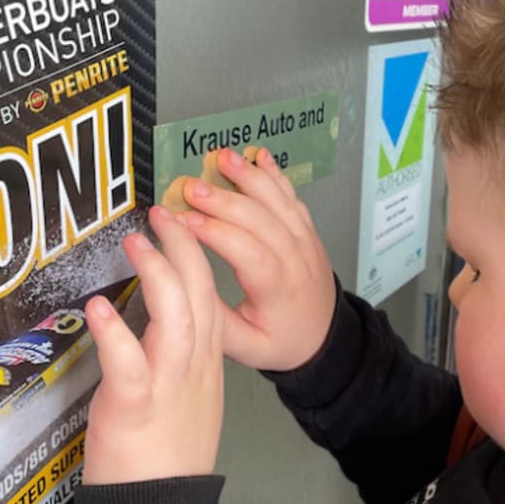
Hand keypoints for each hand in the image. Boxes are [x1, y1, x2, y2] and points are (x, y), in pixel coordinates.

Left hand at [82, 205, 224, 484]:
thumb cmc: (168, 456)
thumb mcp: (190, 397)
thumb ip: (179, 357)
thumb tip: (156, 324)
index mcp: (207, 362)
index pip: (211, 297)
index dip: (196, 256)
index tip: (181, 225)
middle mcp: (196, 366)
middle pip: (201, 294)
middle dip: (184, 247)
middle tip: (163, 213)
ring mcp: (170, 384)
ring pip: (176, 318)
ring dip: (158, 274)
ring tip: (138, 241)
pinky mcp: (138, 406)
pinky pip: (130, 363)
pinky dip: (116, 333)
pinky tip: (101, 308)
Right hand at [176, 147, 336, 371]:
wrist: (324, 338)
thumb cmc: (282, 341)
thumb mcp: (244, 346)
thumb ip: (213, 317)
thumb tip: (180, 283)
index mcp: (278, 290)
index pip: (247, 253)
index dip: (213, 232)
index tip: (180, 220)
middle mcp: (295, 260)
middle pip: (260, 220)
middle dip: (222, 199)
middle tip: (189, 187)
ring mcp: (304, 241)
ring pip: (278, 201)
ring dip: (248, 177)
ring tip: (222, 158)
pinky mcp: (306, 231)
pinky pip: (292, 197)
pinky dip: (275, 174)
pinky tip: (258, 157)